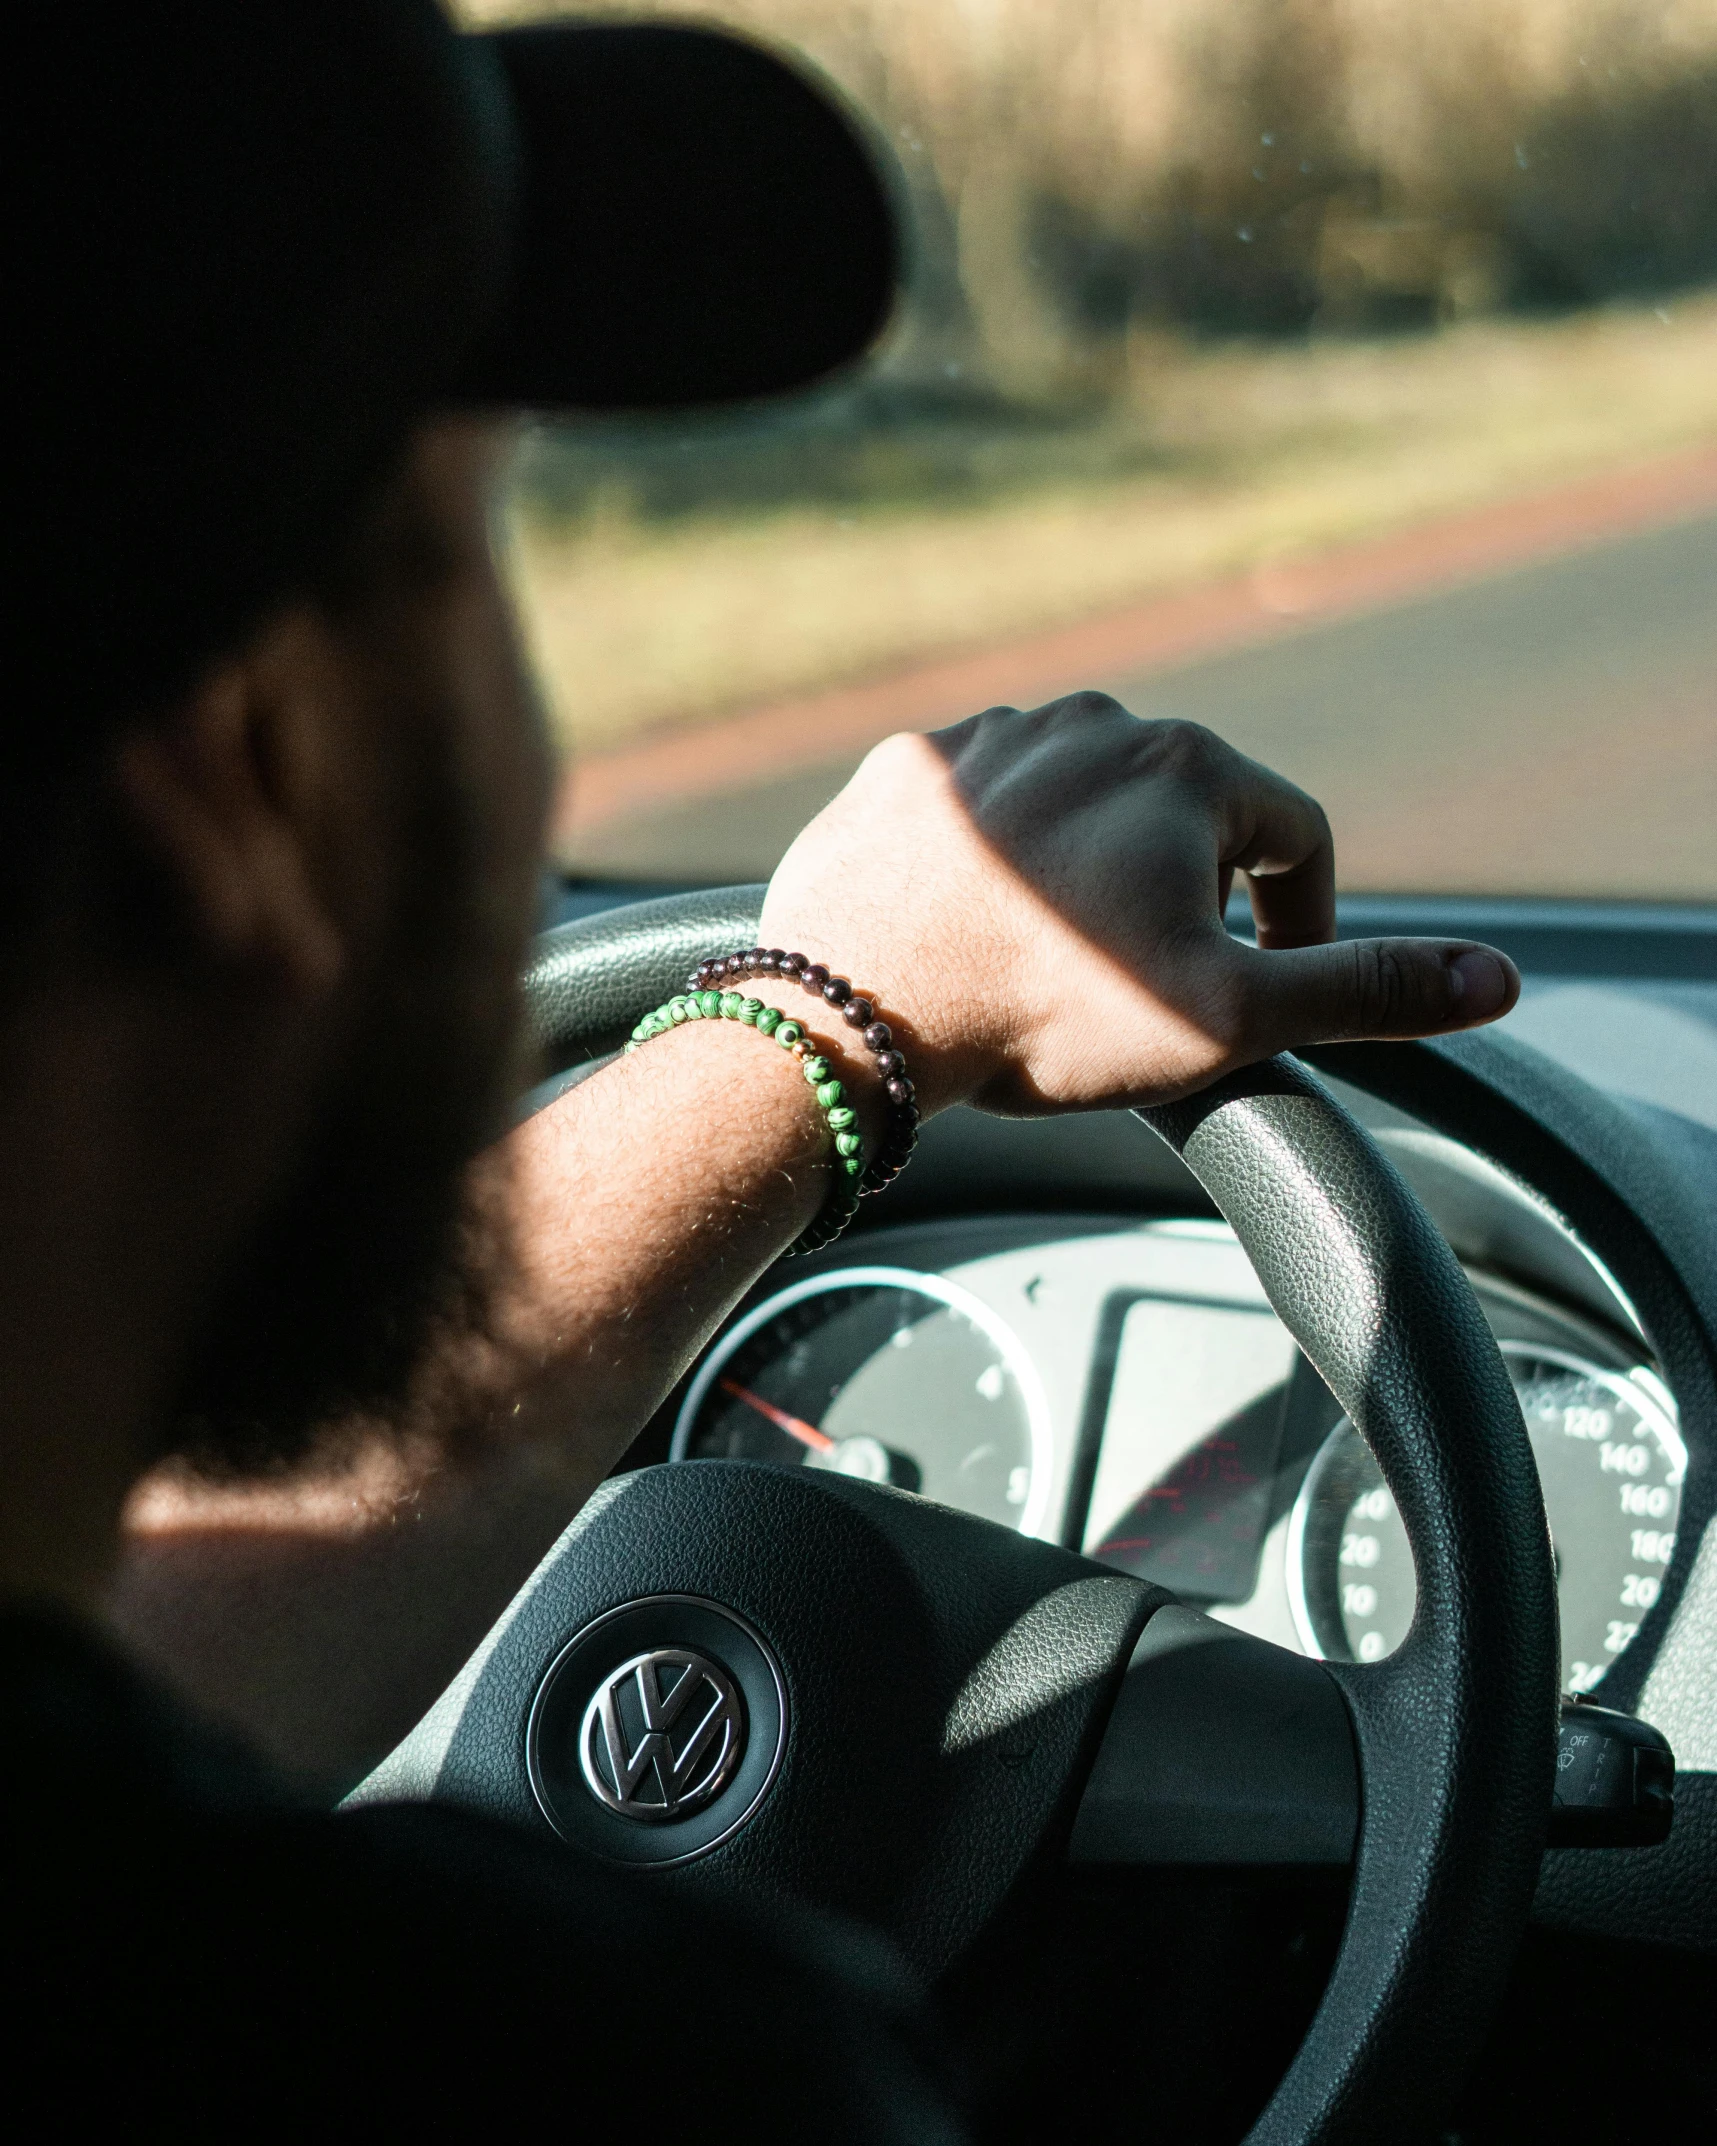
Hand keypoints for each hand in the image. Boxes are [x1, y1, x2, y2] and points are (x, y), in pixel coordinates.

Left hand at [758, 695, 1519, 1117]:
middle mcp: (1090, 722)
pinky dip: (996, 859)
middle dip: (1187, 896)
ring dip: (1091, 870)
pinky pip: (983, 808)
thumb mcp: (1233, 1019)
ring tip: (1057, 959)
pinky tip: (977, 926)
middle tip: (1147, 986)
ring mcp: (989, 738)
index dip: (1301, 920)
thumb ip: (1366, 990)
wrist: (853, 1016)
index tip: (1268, 981)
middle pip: (1184, 814)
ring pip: (1080, 805)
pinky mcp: (907, 767)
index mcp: (1188, 768)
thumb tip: (1497, 979)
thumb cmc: (1047, 1017)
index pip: (1293, 838)